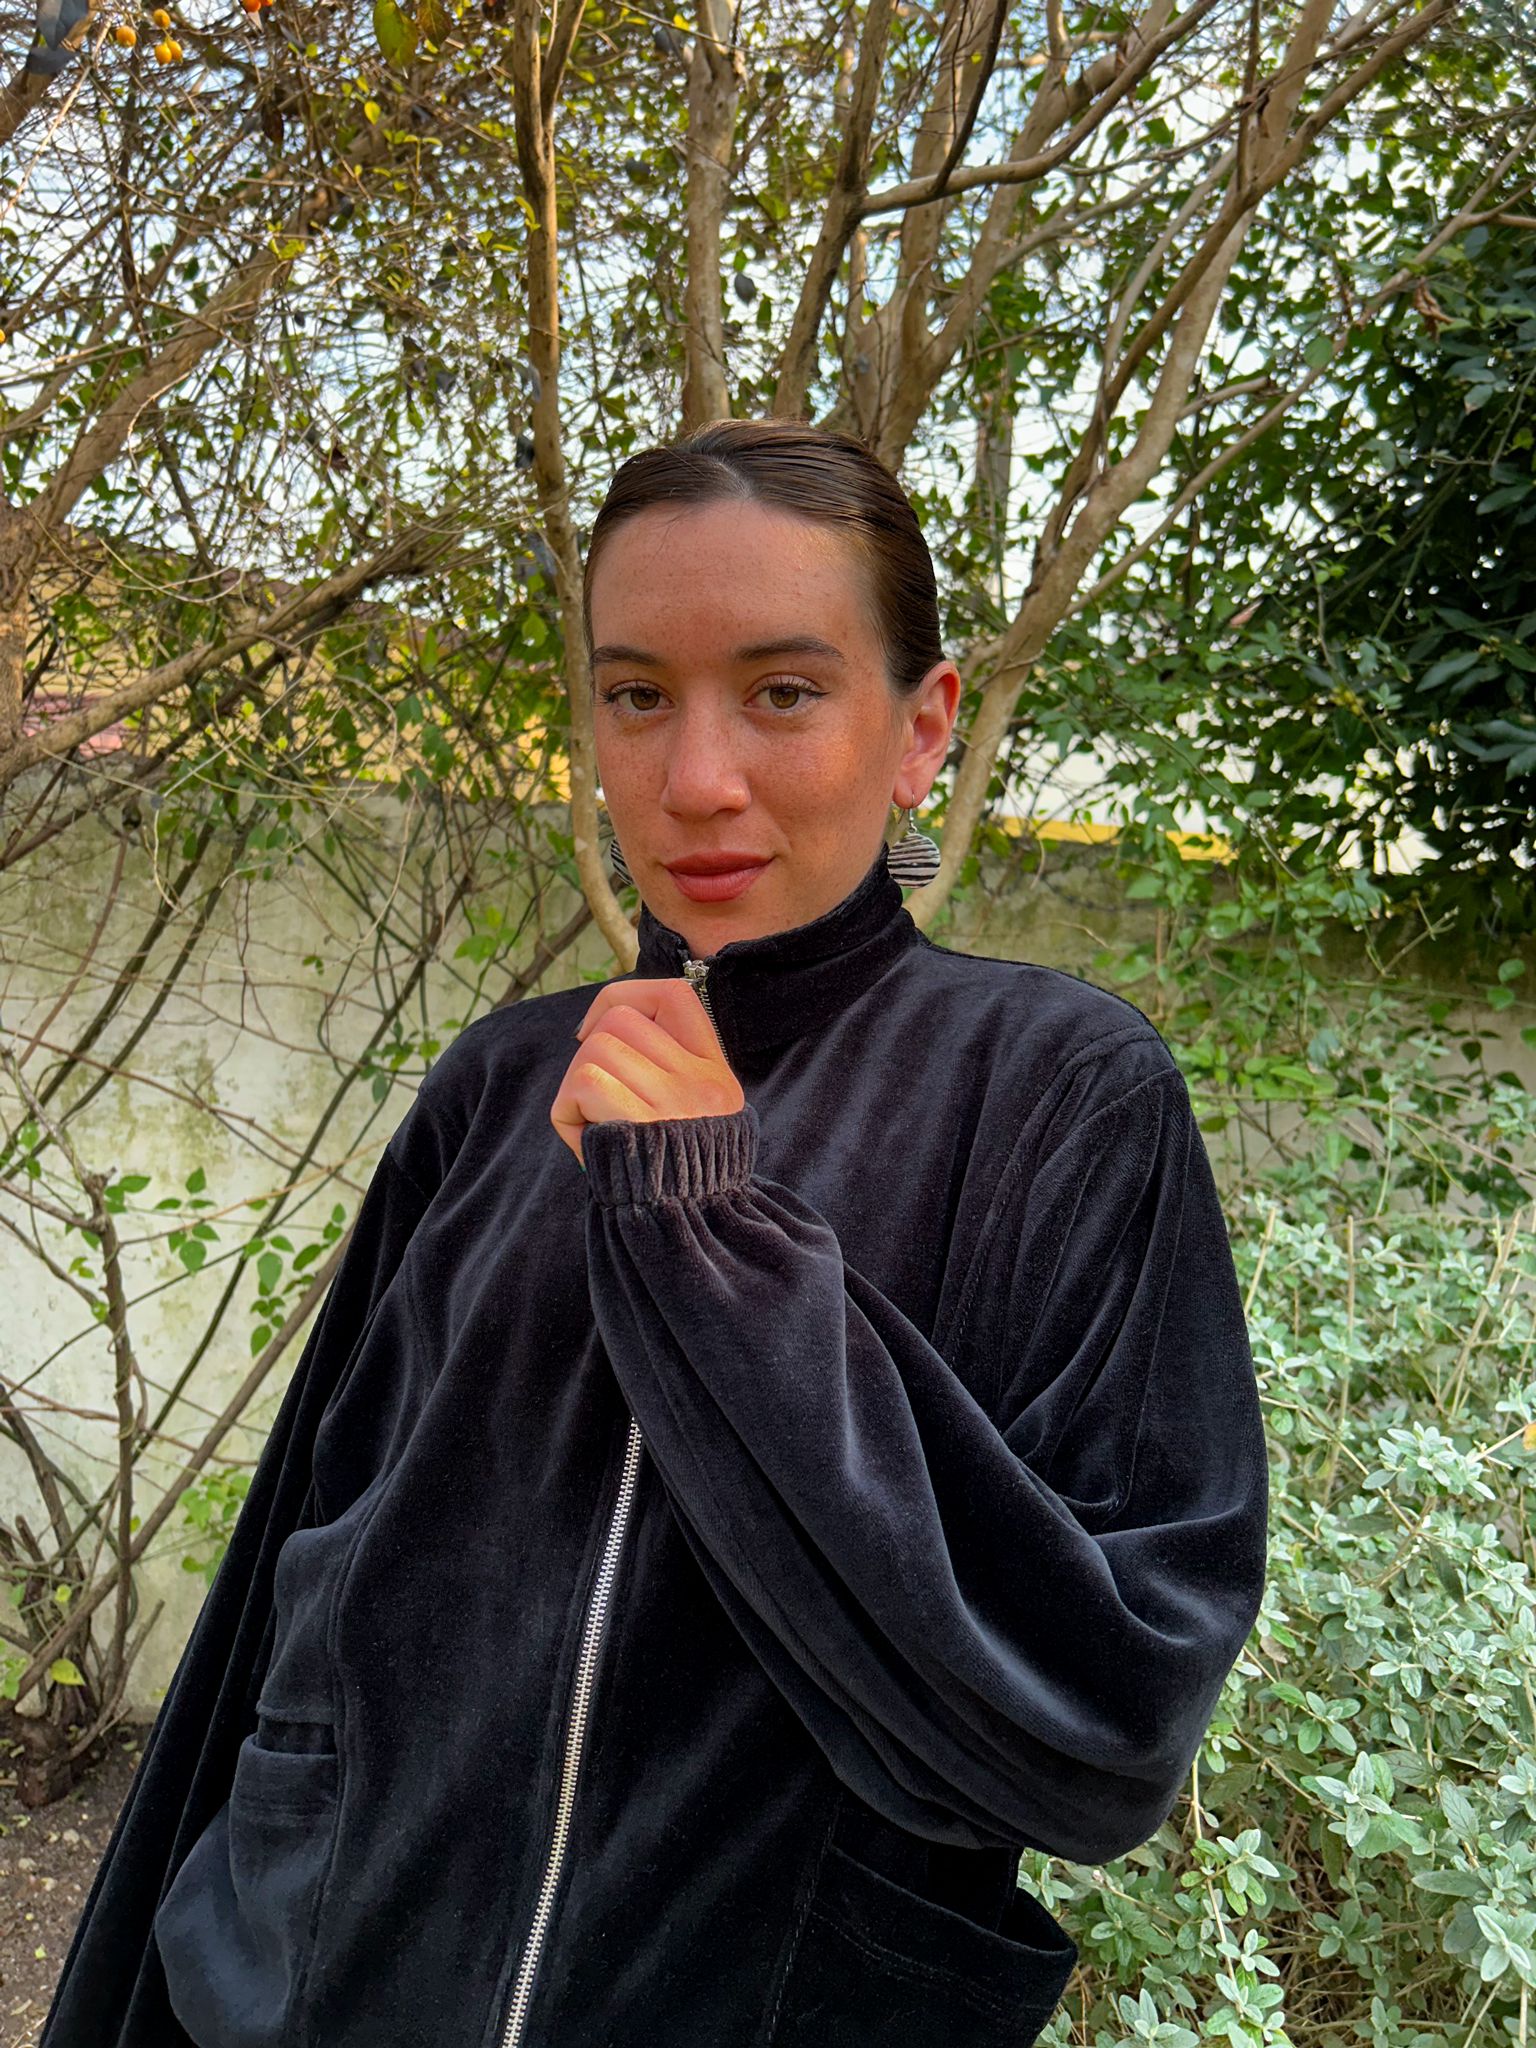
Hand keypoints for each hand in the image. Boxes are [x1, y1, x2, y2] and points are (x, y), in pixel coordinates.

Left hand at [550, 978, 745, 1165]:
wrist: (688, 1232)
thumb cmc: (673, 1178)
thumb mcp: (692, 1117)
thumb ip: (666, 1073)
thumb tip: (604, 1028)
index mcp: (713, 1071)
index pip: (675, 995)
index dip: (623, 998)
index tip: (594, 1031)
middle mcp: (700, 1080)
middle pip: (620, 1020)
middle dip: (589, 1052)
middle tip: (592, 1096)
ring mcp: (673, 1101)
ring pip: (596, 1048)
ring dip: (576, 1085)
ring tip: (591, 1125)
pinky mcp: (640, 1124)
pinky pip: (583, 1083)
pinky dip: (567, 1112)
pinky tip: (584, 1141)